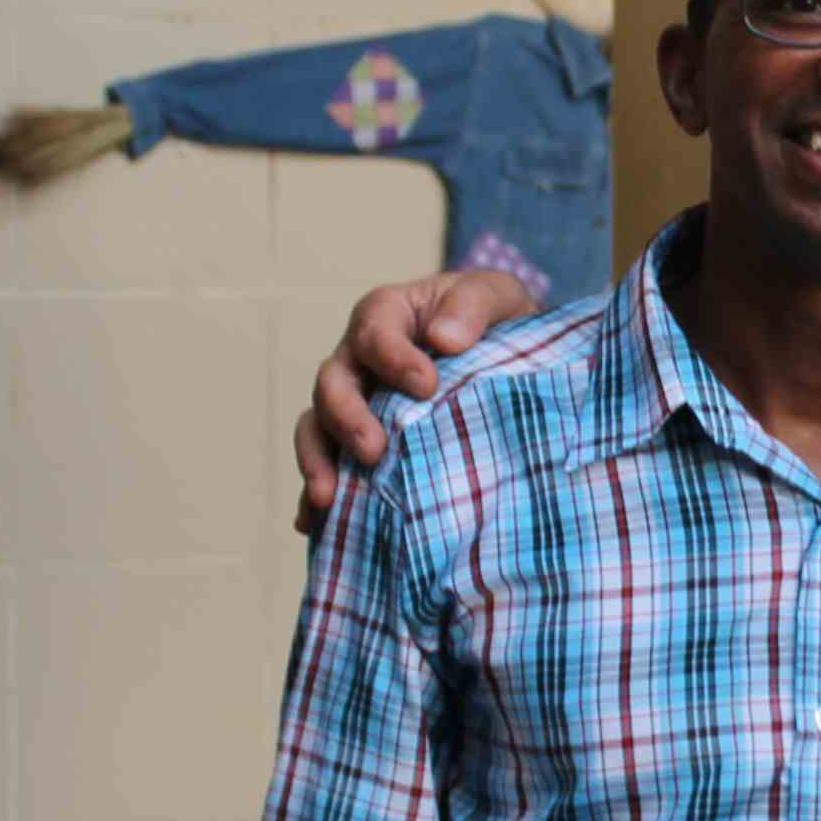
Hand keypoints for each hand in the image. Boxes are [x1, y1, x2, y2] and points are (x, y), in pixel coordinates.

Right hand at [289, 269, 535, 534]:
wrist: (507, 357)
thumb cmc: (496, 320)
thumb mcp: (496, 295)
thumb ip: (473, 305)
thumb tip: (445, 339)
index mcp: (388, 316)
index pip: (374, 331)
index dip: (393, 358)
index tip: (427, 386)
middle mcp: (359, 361)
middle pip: (333, 384)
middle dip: (347, 418)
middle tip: (374, 451)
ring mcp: (353, 404)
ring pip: (316, 427)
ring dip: (318, 461)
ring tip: (330, 497)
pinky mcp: (356, 445)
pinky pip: (326, 468)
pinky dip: (313, 497)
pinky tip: (313, 525)